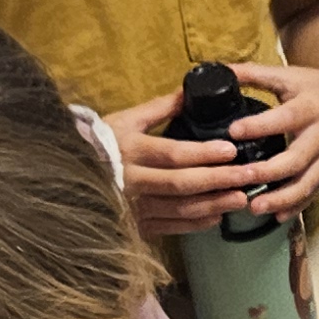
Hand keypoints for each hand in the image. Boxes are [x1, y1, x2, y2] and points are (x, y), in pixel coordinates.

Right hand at [100, 90, 269, 226]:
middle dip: (220, 180)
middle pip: (183, 184)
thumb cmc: (101, 142)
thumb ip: (159, 108)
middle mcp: (134, 181)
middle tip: (250, 176)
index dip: (204, 154)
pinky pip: (171, 227)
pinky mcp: (136, 225)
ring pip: (181, 209)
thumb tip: (190, 91)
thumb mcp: (125, 119)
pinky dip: (197, 223)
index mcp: (132, 150)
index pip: (174, 154)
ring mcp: (135, 207)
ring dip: (215, 204)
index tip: (232, 150)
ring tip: (242, 198)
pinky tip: (217, 216)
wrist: (68, 175)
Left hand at [203, 57, 318, 221]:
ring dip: (281, 198)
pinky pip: (313, 192)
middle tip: (241, 178)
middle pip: (296, 159)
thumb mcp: (287, 76)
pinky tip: (276, 215)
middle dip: (268, 172)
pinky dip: (296, 206)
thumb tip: (219, 71)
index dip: (259, 126)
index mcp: (309, 106)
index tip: (233, 132)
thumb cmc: (313, 88)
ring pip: (307, 183)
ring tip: (255, 207)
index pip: (284, 118)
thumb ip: (253, 75)